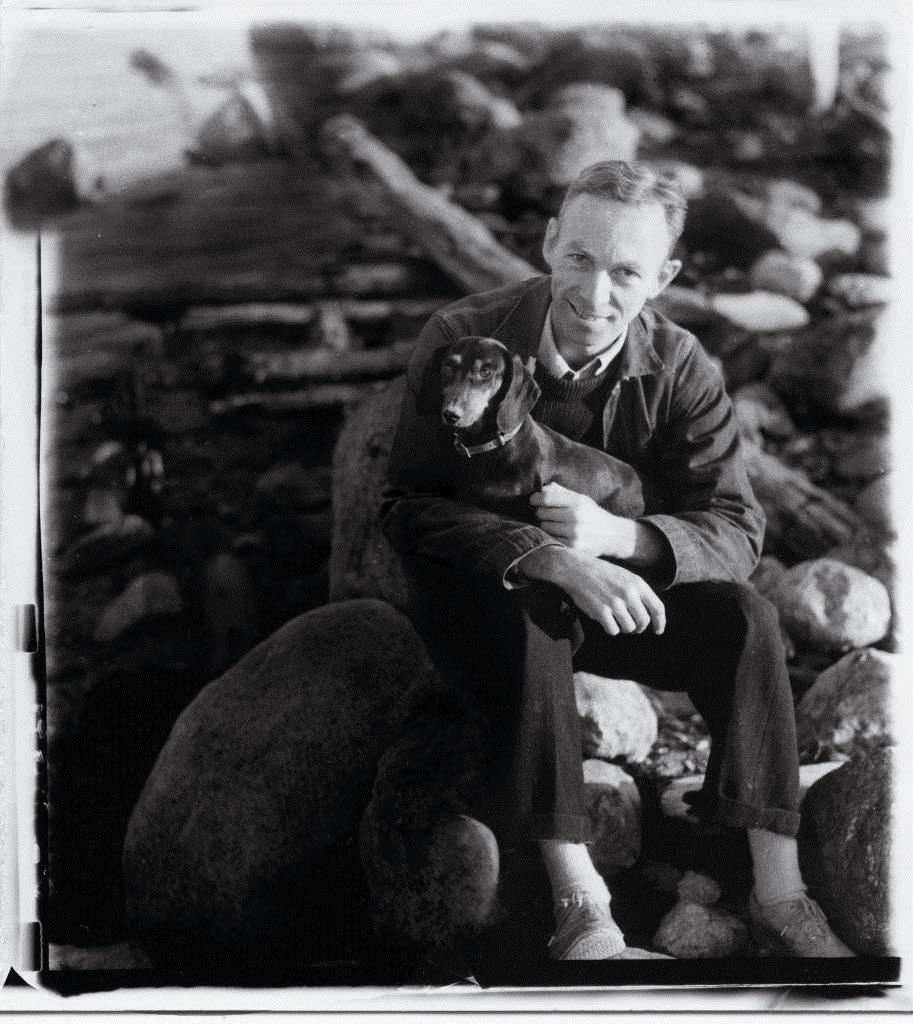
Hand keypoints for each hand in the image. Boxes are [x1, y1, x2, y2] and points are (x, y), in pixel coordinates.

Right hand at [517, 547, 665, 635]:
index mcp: (638, 583)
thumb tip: (648, 616)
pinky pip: (613, 630)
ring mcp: (615, 603)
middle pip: (643, 621)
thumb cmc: (601, 573)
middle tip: (632, 627)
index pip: (657, 608)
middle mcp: (629, 594)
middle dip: (638, 627)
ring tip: (615, 619)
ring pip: (629, 628)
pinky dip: (610, 628)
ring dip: (623, 628)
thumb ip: (639, 593)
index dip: (660, 622)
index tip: (658, 631)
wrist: (576, 569)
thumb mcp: (625, 576)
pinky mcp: (601, 612)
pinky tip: (605, 620)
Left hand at [530, 482, 621, 556]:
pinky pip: (551, 539)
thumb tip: (542, 489)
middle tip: (546, 514)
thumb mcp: (581, 499)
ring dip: (545, 525)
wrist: (612, 535)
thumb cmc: (592, 514)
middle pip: (542, 513)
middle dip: (541, 513)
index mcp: (577, 502)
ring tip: (553, 524)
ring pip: (544, 527)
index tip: (534, 500)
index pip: (546, 498)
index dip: (535, 498)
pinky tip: (559, 534)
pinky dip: (551, 536)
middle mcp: (575, 517)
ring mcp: (574, 533)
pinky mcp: (573, 546)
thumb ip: (561, 492)